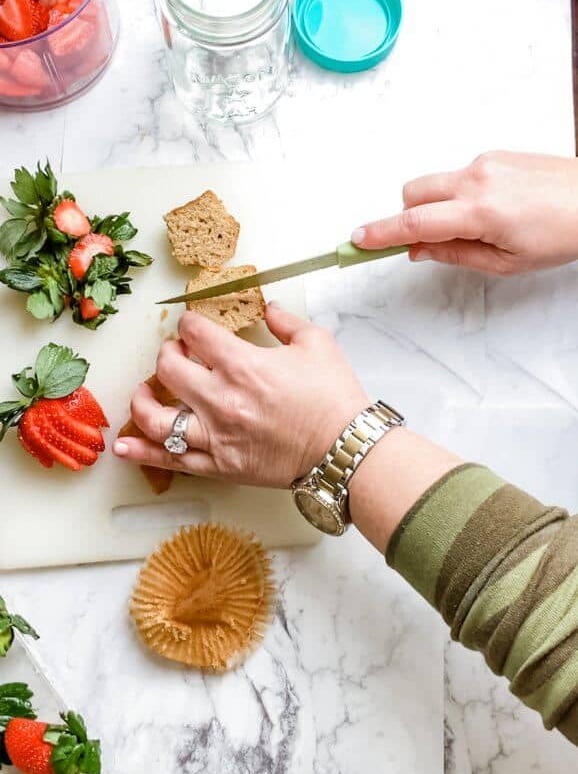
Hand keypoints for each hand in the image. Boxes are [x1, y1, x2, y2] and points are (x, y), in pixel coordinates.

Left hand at [113, 304, 368, 487]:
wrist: (345, 450)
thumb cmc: (335, 399)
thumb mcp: (317, 344)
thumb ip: (286, 322)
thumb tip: (269, 308)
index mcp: (242, 365)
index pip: (195, 334)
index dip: (188, 324)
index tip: (192, 325)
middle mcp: (221, 399)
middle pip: (168, 369)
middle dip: (168, 353)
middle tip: (177, 353)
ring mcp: (216, 436)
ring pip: (157, 417)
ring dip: (142, 400)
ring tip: (144, 391)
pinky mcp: (219, 465)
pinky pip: (172, 460)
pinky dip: (142, 452)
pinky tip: (123, 446)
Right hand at [351, 151, 577, 274]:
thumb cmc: (562, 233)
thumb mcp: (507, 261)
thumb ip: (455, 255)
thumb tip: (417, 250)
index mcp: (480, 212)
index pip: (415, 223)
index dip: (381, 233)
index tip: (357, 239)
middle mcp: (477, 180)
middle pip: (413, 194)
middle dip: (407, 218)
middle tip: (422, 242)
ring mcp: (485, 162)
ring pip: (435, 183)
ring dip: (434, 206)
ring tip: (469, 228)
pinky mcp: (494, 154)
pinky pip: (459, 176)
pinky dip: (458, 195)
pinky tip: (489, 210)